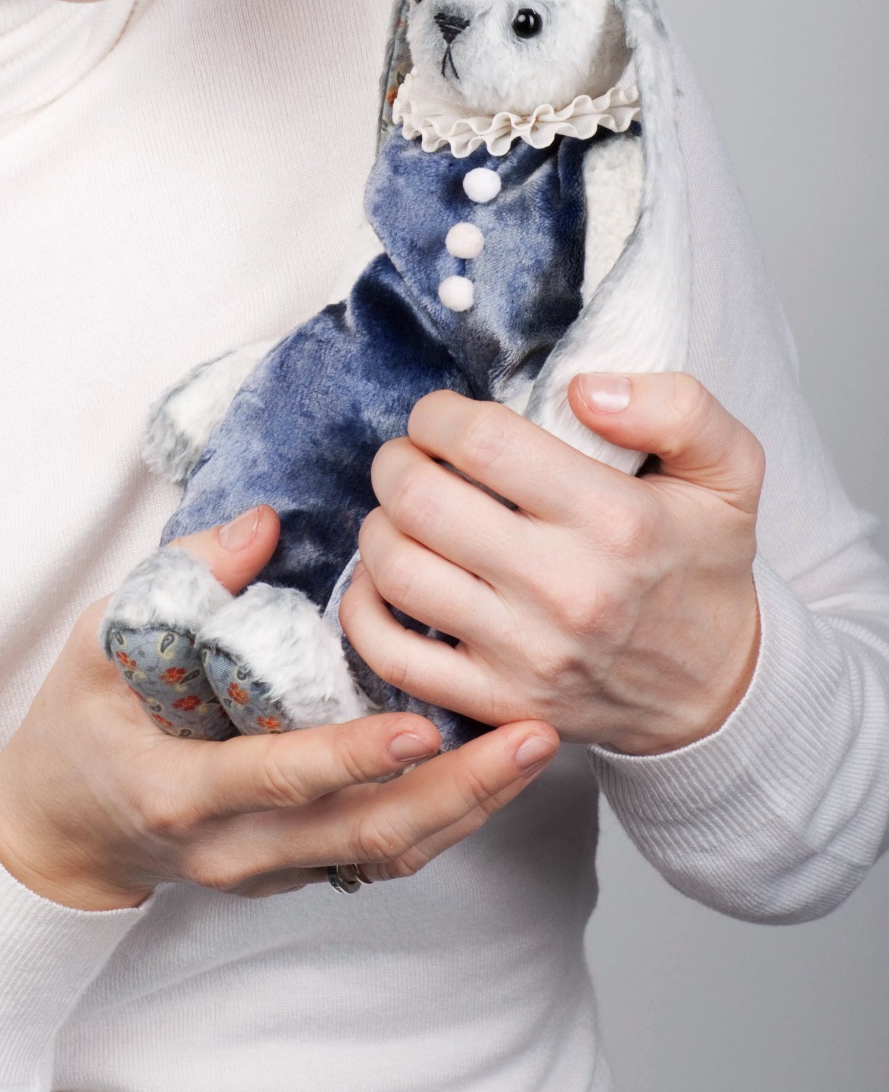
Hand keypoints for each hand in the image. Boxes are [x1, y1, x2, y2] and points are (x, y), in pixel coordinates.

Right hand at [0, 506, 558, 910]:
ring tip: (537, 746)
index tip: (420, 729)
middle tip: (533, 734)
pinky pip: (381, 856)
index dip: (351, 759)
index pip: (278, 780)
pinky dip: (443, 817)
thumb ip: (185, 578)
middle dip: (457, 791)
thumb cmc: (78, 723)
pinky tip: (495, 773)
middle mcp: (235, 847)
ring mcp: (271, 871)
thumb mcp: (100, 638)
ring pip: (388, 854)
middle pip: (364, 836)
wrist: (59, 832)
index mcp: (180, 789)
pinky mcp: (298, 874)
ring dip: (470, 805)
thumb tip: (264, 524)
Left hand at [340, 375, 763, 757]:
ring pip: (397, 570)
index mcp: (616, 521)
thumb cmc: (704, 566)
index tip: (443, 415)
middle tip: (412, 456)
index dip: (440, 414)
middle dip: (398, 461)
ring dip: (379, 524)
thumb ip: (677, 407)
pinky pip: (391, 654)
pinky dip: (362, 609)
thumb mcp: (729, 471)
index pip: (483, 443)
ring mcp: (525, 655)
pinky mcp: (496, 702)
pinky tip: (384, 575)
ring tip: (404, 509)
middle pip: (422, 501)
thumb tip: (584, 389)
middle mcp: (565, 590)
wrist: (716, 691)